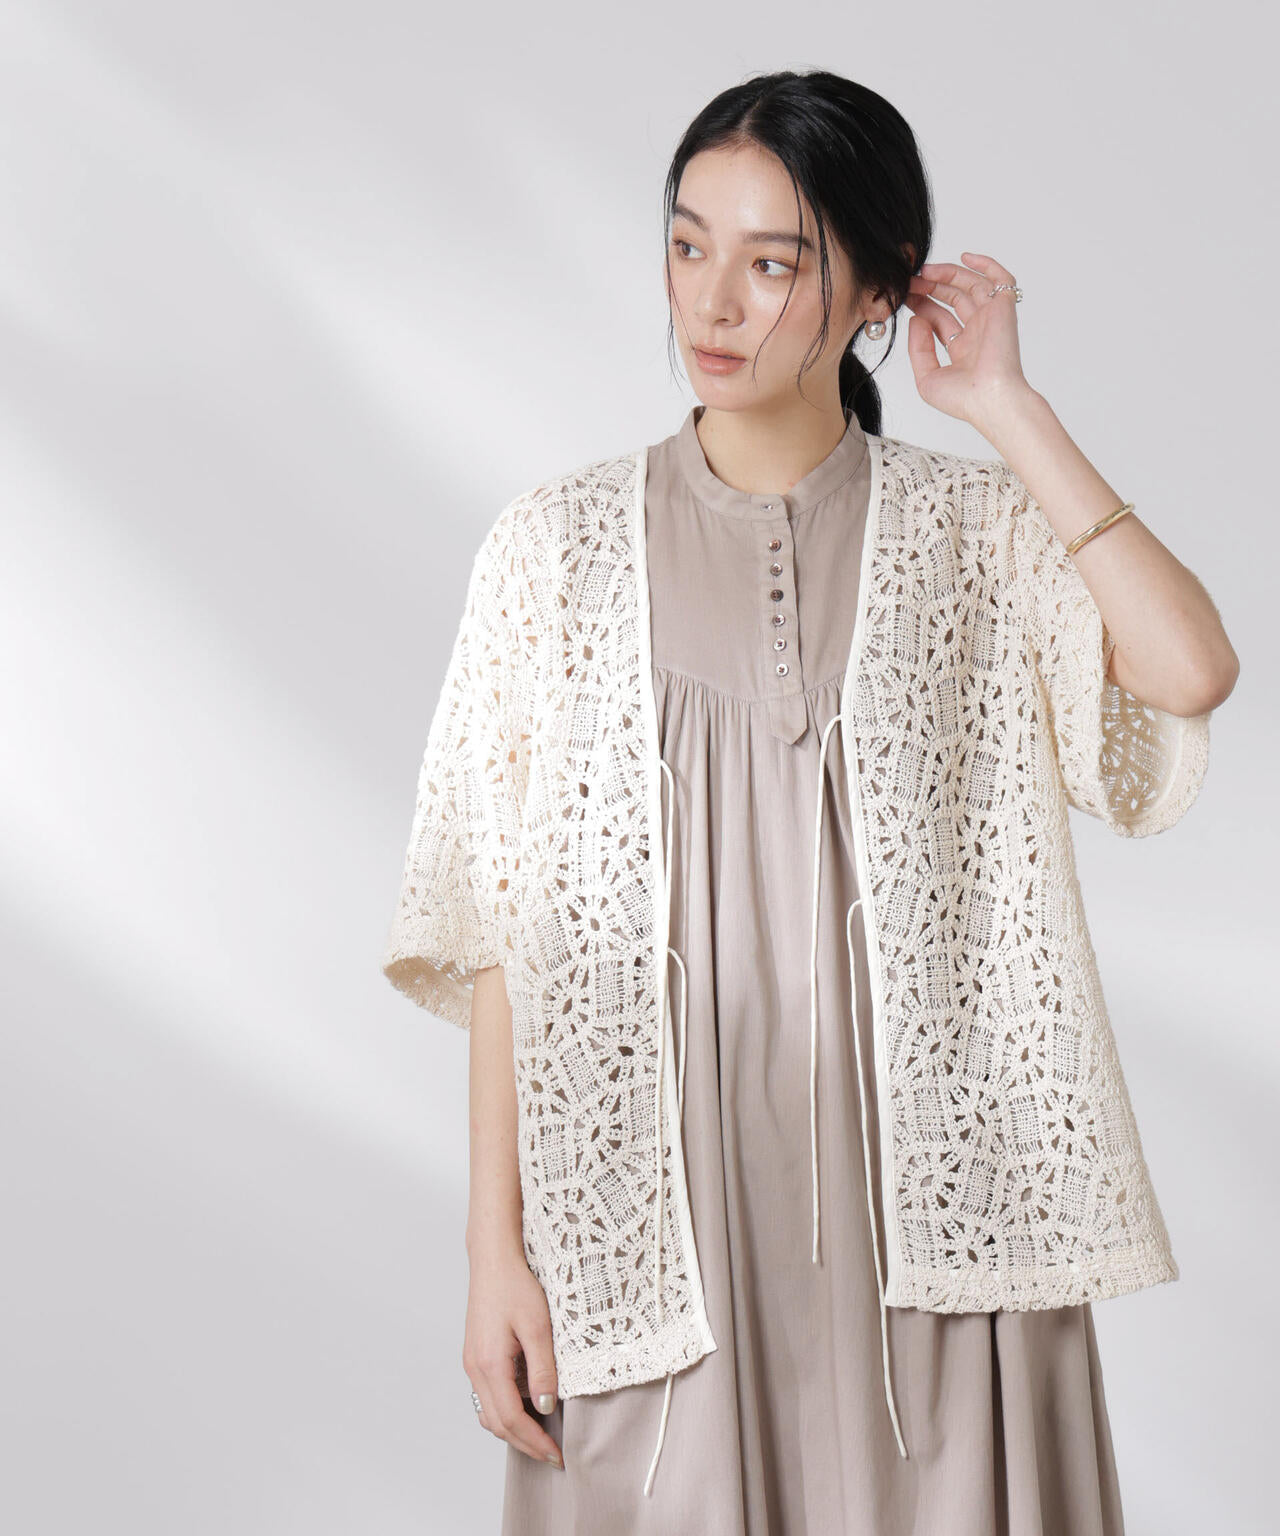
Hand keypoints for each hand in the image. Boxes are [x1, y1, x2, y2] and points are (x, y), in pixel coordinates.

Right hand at [463, 1242, 564, 1468]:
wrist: (493, 1260)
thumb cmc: (516, 1286)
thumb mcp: (538, 1326)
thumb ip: (542, 1369)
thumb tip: (547, 1407)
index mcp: (489, 1364)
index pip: (511, 1419)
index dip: (535, 1441)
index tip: (557, 1455)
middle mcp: (475, 1369)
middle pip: (497, 1424)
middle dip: (525, 1444)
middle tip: (552, 1456)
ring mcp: (472, 1363)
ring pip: (489, 1414)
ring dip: (513, 1431)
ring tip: (542, 1436)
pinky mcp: (475, 1357)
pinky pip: (487, 1397)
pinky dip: (505, 1412)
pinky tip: (526, 1408)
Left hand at [903, 252, 1033, 433]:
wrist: (990, 400)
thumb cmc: (963, 398)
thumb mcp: (926, 377)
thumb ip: (917, 348)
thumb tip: (917, 319)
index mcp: (962, 349)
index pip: (940, 318)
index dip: (922, 304)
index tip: (905, 296)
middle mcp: (978, 332)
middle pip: (954, 299)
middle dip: (931, 287)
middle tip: (912, 280)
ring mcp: (991, 319)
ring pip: (971, 285)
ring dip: (949, 274)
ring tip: (925, 271)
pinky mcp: (1004, 309)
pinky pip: (1000, 279)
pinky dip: (986, 264)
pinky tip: (964, 257)